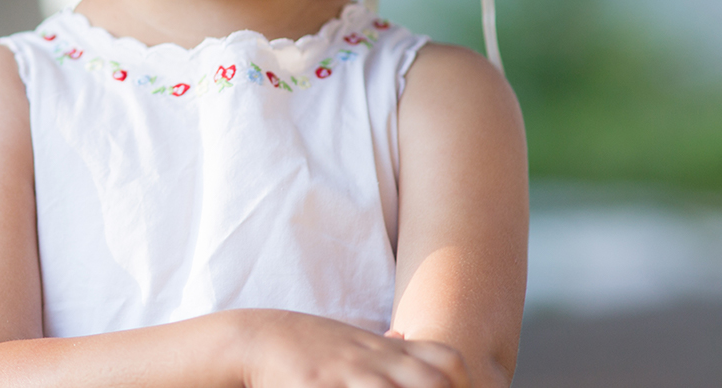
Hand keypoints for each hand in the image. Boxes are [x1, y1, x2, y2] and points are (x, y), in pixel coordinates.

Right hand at [240, 310, 470, 387]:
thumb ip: (383, 347)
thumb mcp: (351, 340)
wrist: (258, 338)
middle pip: (436, 381)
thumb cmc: (308, 344)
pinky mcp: (318, 386)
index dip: (463, 384)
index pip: (449, 360)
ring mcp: (347, 374)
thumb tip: (402, 339)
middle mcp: (374, 359)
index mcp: (386, 350)